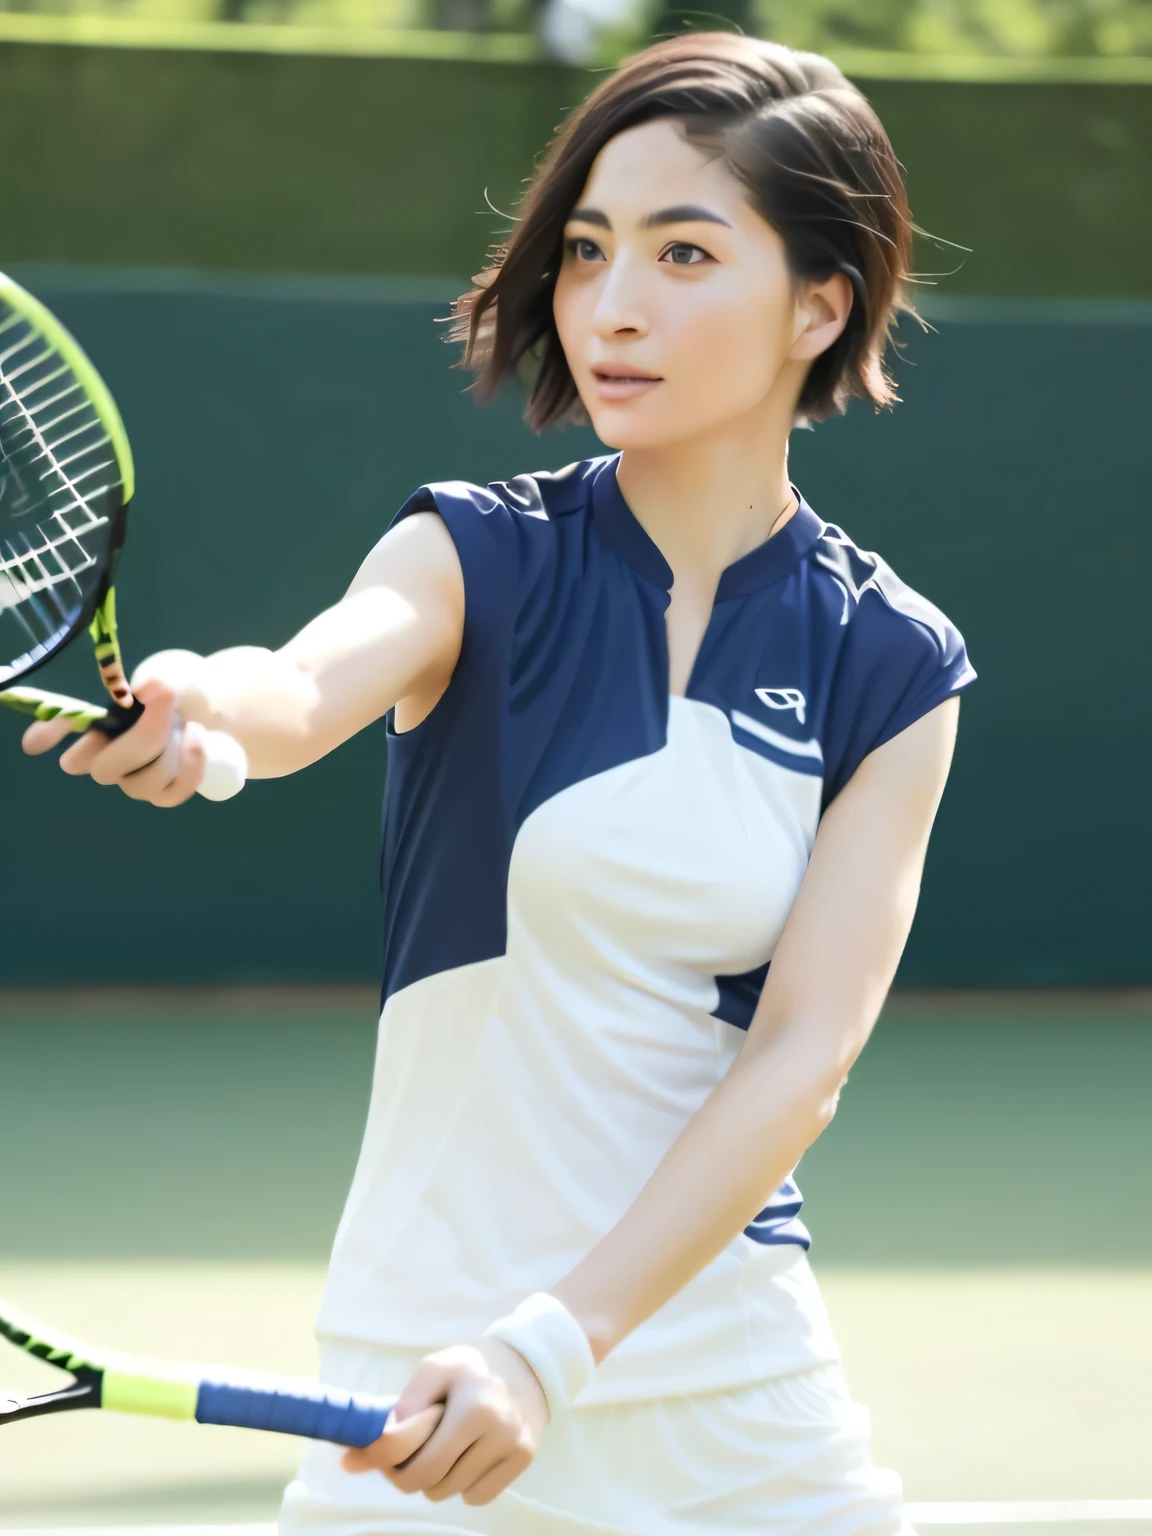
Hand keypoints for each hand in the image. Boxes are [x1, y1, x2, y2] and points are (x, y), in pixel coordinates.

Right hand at [21, 653, 211, 807]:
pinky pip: (171, 794)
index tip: (37, 739)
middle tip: (165, 701)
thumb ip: (153, 682)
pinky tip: (196, 738)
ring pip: (143, 782)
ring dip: (172, 749)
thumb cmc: (178, 691)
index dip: (51, 734)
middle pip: (103, 769)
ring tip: (188, 723)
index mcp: (95, 727)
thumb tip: (145, 689)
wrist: (211, 708)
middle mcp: (105, 760)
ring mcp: (132, 782)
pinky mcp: (162, 795)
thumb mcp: (167, 676)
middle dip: (142, 736)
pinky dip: (190, 765)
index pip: (63, 732)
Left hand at [341, 1337, 548, 1506]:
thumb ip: (398, 1411)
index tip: (373, 1454)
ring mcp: (513, 1448)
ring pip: (451, 1492)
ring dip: (436, 1478)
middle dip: (407, 1473)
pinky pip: (477, 1496)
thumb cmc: (473, 1365)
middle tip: (405, 1454)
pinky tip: (466, 1456)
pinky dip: (463, 1484)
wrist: (529, 1361)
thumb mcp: (434, 1369)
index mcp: (472, 1406)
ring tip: (441, 1446)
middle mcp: (497, 1431)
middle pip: (431, 1482)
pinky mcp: (524, 1460)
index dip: (385, 1463)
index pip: (416, 1460)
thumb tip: (356, 1458)